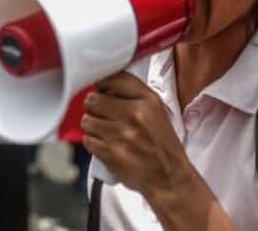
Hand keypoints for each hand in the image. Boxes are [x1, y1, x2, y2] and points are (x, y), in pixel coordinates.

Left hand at [81, 72, 187, 192]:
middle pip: (93, 100)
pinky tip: (105, 145)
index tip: (102, 90)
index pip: (113, 79)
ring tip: (105, 132)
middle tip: (103, 115)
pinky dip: (93, 143)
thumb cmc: (162, 146)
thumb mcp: (157, 112)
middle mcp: (134, 115)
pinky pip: (87, 140)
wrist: (170, 178)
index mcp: (148, 101)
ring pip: (87, 120)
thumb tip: (103, 86)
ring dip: (92, 126)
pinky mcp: (111, 153)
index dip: (102, 84)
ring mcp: (122, 135)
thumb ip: (133, 95)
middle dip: (94, 107)